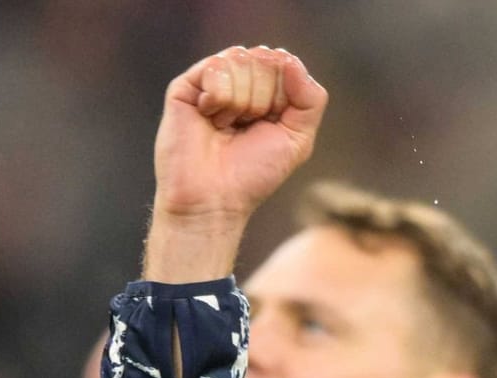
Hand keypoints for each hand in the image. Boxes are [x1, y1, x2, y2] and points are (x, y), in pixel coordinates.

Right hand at [145, 45, 327, 281]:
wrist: (215, 199)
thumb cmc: (254, 174)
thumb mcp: (298, 139)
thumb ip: (310, 98)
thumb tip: (288, 59)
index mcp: (267, 90)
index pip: (285, 63)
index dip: (284, 95)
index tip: (270, 124)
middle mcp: (239, 80)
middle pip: (265, 59)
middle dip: (263, 99)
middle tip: (245, 128)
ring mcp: (212, 81)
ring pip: (240, 59)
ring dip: (240, 101)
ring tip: (226, 127)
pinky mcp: (186, 86)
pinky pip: (215, 67)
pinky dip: (220, 98)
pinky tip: (209, 118)